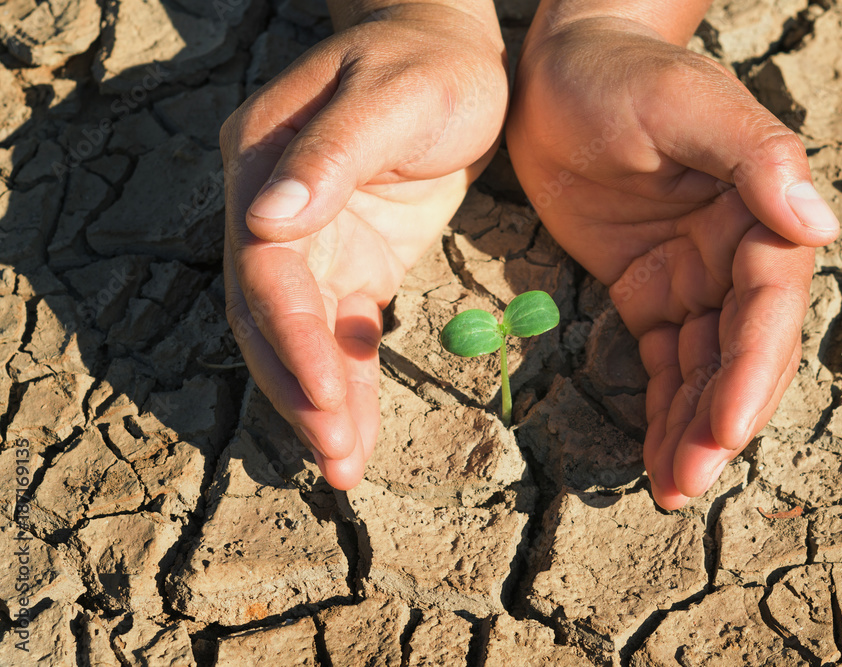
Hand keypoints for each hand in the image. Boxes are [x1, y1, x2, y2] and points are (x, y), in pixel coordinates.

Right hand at [222, 4, 506, 487]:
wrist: (452, 54)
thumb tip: (268, 221)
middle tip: (337, 460)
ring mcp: (310, 240)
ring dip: (320, 404)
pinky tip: (359, 432)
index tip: (324, 396)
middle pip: (269, 316)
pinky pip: (342, 332)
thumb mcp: (391, 95)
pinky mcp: (351, 261)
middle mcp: (272, 208)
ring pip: (301, 337)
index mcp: (263, 161)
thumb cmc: (428, 63)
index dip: (288, 335)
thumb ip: (332, 153)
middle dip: (300, 391)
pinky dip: (351, 383)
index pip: (263, 266)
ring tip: (344, 470)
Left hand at [507, 17, 838, 508]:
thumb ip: (755, 157)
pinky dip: (660, 411)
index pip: (769, 310)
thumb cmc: (624, 76)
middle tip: (688, 482)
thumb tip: (819, 225)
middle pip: (741, 355)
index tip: (721, 430)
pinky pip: (661, 363)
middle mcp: (737, 257)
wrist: (559, 73)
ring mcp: (692, 280)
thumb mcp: (686, 104)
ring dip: (690, 432)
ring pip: (702, 372)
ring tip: (670, 489)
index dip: (751, 374)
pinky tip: (654, 455)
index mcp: (760, 216)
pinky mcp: (648, 293)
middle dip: (720, 421)